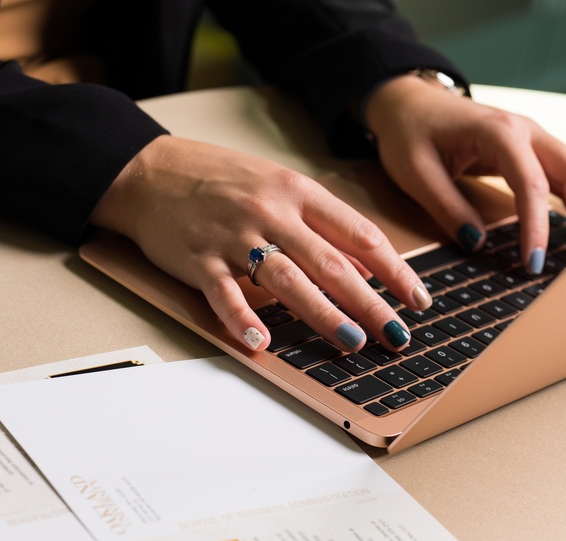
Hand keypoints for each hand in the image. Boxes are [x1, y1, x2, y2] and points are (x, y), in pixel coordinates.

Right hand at [90, 135, 432, 352]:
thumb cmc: (217, 180)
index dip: (394, 270)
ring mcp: (233, 236)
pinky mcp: (198, 260)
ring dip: (323, 315)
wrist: (148, 169)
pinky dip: (242, 321)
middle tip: (396, 335)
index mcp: (296, 191)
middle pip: (331, 263)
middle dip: (370, 303)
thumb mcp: (276, 186)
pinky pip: (224, 295)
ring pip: (287, 280)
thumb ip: (319, 223)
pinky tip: (261, 345)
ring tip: (352, 343)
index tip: (417, 300)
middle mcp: (270, 212)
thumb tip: (364, 267)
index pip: (358, 233)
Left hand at [364, 75, 565, 274]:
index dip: (537, 227)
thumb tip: (477, 243)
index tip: (533, 263)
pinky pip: (564, 177)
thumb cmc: (410, 132)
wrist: (409, 102)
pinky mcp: (531, 151)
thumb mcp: (416, 172)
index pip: (531, 184)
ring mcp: (533, 138)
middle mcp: (525, 130)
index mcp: (497, 131)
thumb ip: (447, 208)